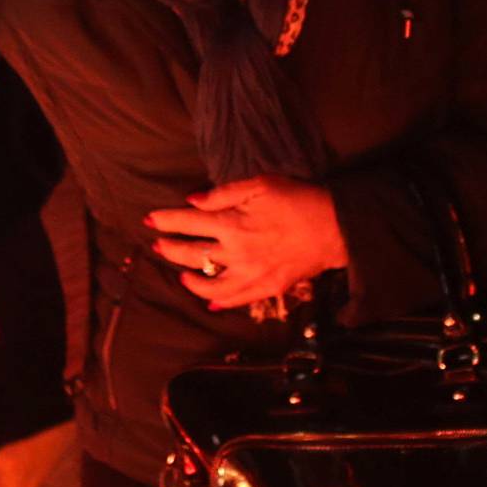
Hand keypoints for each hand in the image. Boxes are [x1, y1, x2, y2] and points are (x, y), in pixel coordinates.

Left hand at [145, 177, 348, 310]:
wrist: (337, 228)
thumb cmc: (299, 200)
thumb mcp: (261, 185)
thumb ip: (223, 194)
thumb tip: (193, 200)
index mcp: (232, 224)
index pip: (188, 223)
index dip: (166, 221)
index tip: (150, 221)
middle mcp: (236, 254)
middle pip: (191, 254)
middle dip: (170, 249)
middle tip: (158, 245)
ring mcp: (250, 275)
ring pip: (208, 284)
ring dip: (189, 280)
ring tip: (181, 273)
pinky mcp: (266, 289)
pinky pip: (236, 300)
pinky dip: (219, 301)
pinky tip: (209, 300)